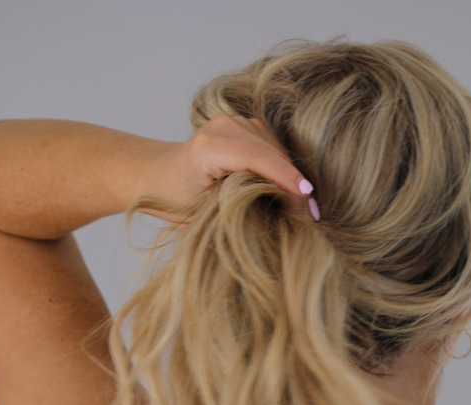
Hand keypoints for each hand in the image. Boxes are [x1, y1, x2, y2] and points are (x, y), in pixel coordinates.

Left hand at [160, 114, 317, 218]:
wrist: (161, 174)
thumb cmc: (177, 200)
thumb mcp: (204, 213)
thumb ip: (237, 209)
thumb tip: (276, 217)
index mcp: (207, 148)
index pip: (255, 158)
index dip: (283, 177)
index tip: (305, 196)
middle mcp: (221, 126)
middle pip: (269, 151)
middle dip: (291, 181)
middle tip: (310, 215)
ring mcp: (233, 121)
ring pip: (274, 147)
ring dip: (289, 174)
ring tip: (301, 206)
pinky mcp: (242, 124)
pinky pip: (270, 144)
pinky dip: (281, 166)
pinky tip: (289, 189)